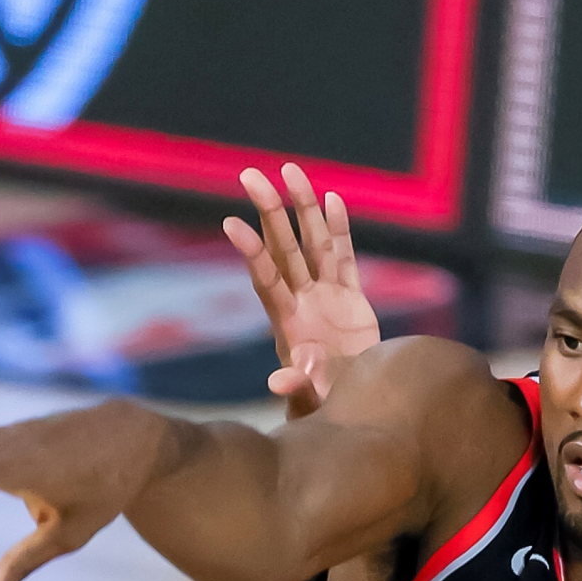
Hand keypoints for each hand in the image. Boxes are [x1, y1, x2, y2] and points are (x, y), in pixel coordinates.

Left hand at [224, 164, 380, 417]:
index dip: (252, 252)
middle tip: (250, 174)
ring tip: (291, 170)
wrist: (351, 410)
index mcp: (289, 324)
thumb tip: (277, 381)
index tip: (230, 222)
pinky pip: (343, 258)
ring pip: (313, 243)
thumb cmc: (325, 409)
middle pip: (284, 248)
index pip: (266, 279)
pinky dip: (339, 230)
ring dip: (303, 208)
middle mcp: (303, 302)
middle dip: (270, 211)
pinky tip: (333, 199)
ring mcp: (326, 297)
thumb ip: (297, 388)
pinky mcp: (351, 300)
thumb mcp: (311, 401)